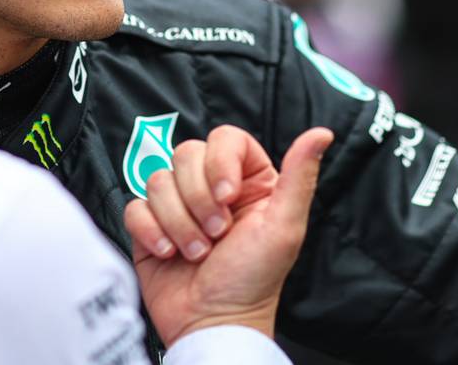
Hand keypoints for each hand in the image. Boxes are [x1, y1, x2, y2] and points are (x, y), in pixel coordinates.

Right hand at [124, 125, 333, 345]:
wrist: (214, 324)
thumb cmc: (254, 280)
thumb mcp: (285, 227)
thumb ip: (300, 176)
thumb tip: (321, 133)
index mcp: (248, 180)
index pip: (225, 138)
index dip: (220, 163)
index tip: (228, 197)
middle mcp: (211, 186)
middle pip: (186, 154)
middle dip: (198, 199)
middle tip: (216, 234)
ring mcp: (177, 205)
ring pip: (159, 180)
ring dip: (179, 222)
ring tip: (197, 252)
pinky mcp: (150, 225)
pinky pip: (136, 206)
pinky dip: (152, 232)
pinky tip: (169, 253)